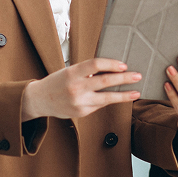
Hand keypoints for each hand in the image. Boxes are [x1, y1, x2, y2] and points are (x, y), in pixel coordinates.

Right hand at [21, 58, 140, 119]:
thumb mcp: (69, 71)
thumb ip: (87, 71)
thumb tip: (112, 70)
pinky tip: (115, 97)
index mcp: (72, 73)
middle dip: (124, 79)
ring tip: (136, 93)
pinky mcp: (82, 112)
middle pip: (105, 81)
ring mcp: (79, 102)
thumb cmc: (57, 81)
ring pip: (106, 98)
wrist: (40, 100)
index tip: (124, 65)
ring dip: (124, 95)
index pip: (95, 65)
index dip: (111, 64)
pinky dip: (108, 100)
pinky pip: (99, 105)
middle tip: (137, 76)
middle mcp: (75, 87)